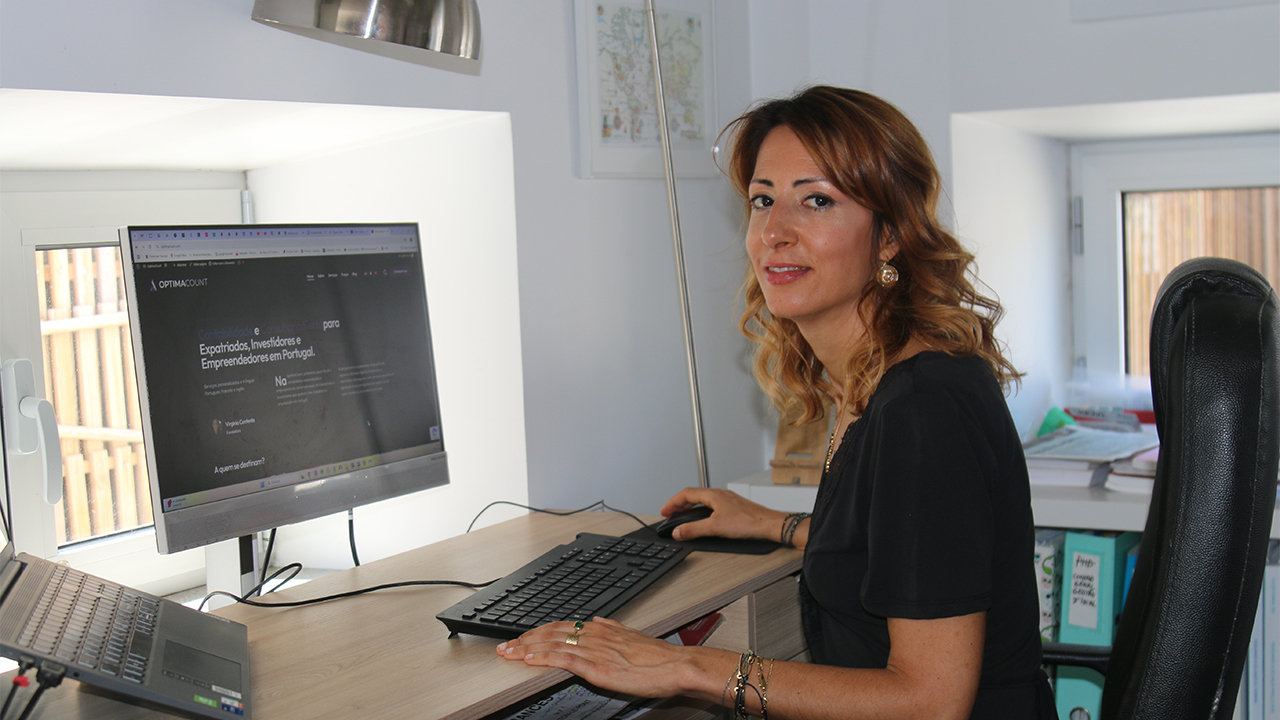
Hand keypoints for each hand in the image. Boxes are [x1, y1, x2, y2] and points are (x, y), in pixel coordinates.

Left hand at [496, 618, 708, 698]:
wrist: (676, 664)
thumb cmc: (660, 657)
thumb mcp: (632, 636)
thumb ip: (612, 629)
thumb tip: (597, 622)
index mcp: (602, 629)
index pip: (562, 625)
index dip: (539, 630)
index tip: (524, 635)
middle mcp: (594, 635)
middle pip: (551, 632)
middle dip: (525, 638)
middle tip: (505, 644)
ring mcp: (593, 650)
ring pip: (551, 643)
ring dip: (526, 647)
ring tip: (508, 652)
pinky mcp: (596, 667)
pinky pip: (563, 659)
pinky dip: (543, 657)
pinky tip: (529, 659)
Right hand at [659, 488, 786, 542]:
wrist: (769, 525)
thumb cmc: (748, 522)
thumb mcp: (715, 528)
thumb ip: (694, 530)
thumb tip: (678, 532)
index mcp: (713, 495)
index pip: (686, 494)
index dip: (672, 503)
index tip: (664, 512)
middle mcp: (720, 494)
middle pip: (693, 495)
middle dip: (679, 505)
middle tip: (670, 514)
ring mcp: (727, 500)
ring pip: (703, 500)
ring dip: (690, 507)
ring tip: (683, 517)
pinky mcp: (734, 507)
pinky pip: (712, 505)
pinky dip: (701, 511)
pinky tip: (704, 519)